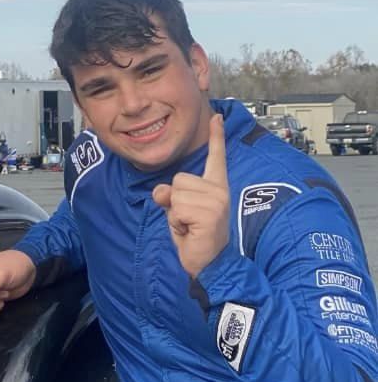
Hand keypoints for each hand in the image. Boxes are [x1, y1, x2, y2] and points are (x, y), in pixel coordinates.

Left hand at [152, 113, 230, 277]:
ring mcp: (217, 201)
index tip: (216, 116)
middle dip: (174, 201)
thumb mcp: (178, 211)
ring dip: (174, 213)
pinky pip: (175, 208)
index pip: (216, 157)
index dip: (215, 136)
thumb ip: (171, 195)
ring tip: (190, 226)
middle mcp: (219, 190)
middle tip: (188, 220)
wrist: (209, 265)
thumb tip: (161, 191)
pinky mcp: (210, 213)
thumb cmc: (195, 237)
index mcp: (215, 187)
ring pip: (174, 193)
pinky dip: (176, 223)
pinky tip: (190, 232)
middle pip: (178, 179)